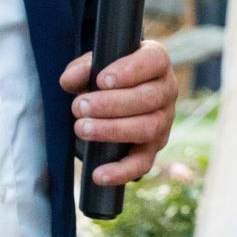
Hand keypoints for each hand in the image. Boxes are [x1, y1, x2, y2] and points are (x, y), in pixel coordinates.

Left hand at [60, 39, 177, 187]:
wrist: (117, 96)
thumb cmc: (107, 75)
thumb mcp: (95, 65)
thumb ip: (83, 68)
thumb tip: (69, 79)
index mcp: (156, 62)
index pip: (153, 62)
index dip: (129, 71)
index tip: (102, 80)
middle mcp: (166, 91)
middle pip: (148, 99)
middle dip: (111, 104)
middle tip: (79, 106)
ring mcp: (163, 121)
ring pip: (147, 128)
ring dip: (112, 130)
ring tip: (82, 128)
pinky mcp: (153, 148)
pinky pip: (143, 163)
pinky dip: (121, 171)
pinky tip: (98, 174)